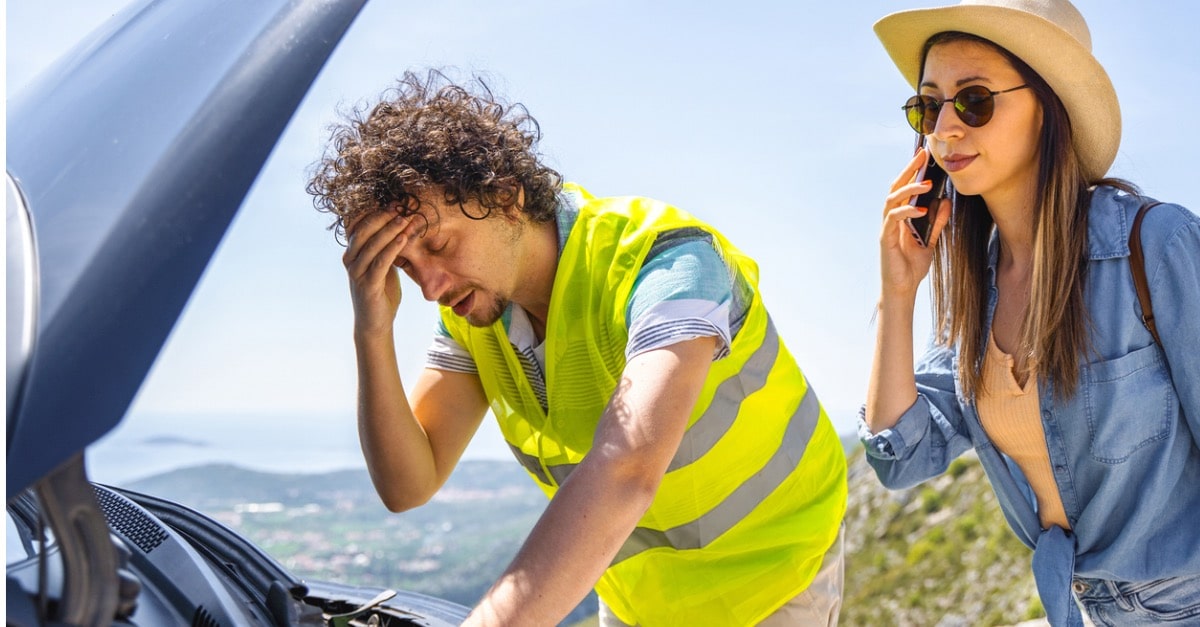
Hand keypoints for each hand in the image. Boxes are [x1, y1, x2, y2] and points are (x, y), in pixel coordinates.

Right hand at [343, 210, 418, 337]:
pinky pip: (380, 262)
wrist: (375, 324)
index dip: (375, 212)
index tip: (395, 202)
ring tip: (405, 219)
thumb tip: (398, 228)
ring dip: (390, 230)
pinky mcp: (367, 286)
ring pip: (372, 245)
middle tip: (401, 207)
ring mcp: (357, 273)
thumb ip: (385, 249)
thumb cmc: (381, 293)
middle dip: (383, 217)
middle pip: (363, 231)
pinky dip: (392, 249)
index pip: (359, 226)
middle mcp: (350, 260)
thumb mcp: (383, 266)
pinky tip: (403, 238)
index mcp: (352, 253)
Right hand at [879, 147, 951, 299]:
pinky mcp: (885, 239)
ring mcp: (886, 228)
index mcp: (900, 217)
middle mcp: (891, 219)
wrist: (902, 289)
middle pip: (895, 188)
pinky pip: (893, 219)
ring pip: (892, 200)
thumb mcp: (930, 240)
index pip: (904, 189)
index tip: (924, 156)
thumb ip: (936, 222)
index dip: (912, 172)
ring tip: (926, 184)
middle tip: (921, 156)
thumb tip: (945, 201)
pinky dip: (906, 211)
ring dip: (908, 189)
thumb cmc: (912, 266)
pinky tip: (921, 209)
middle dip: (908, 171)